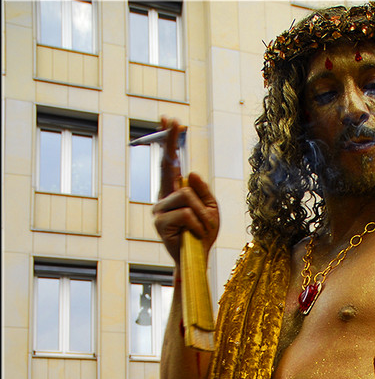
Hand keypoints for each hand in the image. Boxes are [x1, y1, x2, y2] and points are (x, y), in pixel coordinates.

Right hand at [152, 116, 219, 265]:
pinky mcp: (160, 224)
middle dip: (169, 141)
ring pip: (186, 196)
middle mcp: (163, 197)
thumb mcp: (211, 210)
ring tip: (202, 229)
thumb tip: (191, 172)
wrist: (198, 260)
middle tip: (172, 118)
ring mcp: (159, 210)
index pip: (171, 163)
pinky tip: (195, 235)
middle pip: (168, 165)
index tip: (169, 120)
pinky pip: (186, 213)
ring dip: (202, 214)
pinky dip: (198, 224)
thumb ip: (203, 191)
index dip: (169, 141)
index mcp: (175, 192)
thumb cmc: (203, 235)